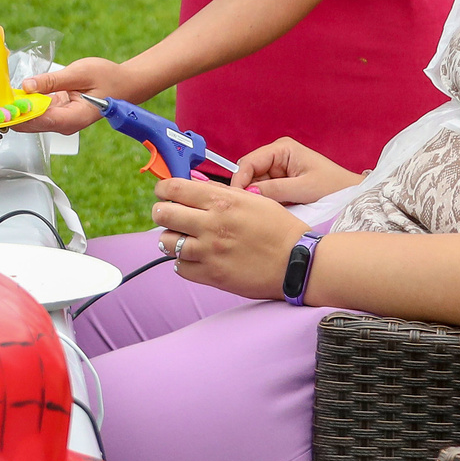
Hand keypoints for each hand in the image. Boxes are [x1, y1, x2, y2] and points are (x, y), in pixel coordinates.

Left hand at [11, 56, 150, 134]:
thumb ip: (52, 81)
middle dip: (13, 112)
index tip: (0, 109)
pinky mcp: (59, 112)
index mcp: (72, 119)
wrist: (125, 83)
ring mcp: (61, 119)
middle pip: (31, 123)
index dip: (17, 116)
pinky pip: (39, 111)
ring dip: (18, 108)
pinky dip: (28, 103)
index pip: (38, 121)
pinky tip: (15, 94)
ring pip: (33, 118)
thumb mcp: (79, 73)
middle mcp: (65, 124)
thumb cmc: (108, 78)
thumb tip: (27, 86)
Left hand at [150, 178, 311, 300]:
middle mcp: (211, 224)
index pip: (173, 188)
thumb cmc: (279, 228)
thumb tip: (193, 185)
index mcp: (222, 201)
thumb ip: (219, 192)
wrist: (297, 262)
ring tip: (182, 238)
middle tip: (168, 215)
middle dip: (161, 212)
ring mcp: (210, 251)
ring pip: (166, 242)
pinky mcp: (212, 275)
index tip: (164, 193)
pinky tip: (194, 258)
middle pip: (162, 214)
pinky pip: (179, 267)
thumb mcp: (252, 199)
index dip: (163, 189)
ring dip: (171, 238)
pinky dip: (182, 262)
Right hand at [230, 137, 364, 205]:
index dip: (240, 180)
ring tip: (268, 210)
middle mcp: (277, 155)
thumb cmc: (333, 187)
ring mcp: (278, 168)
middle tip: (251, 209)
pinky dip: (267, 201)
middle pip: (249, 172)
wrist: (351, 194)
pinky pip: (265, 191)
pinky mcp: (281, 180)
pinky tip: (274, 209)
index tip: (238, 199)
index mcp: (282, 149)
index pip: (249, 162)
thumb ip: (275, 190)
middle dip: (249, 190)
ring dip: (259, 197)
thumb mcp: (303, 189)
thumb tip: (249, 193)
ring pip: (255, 184)